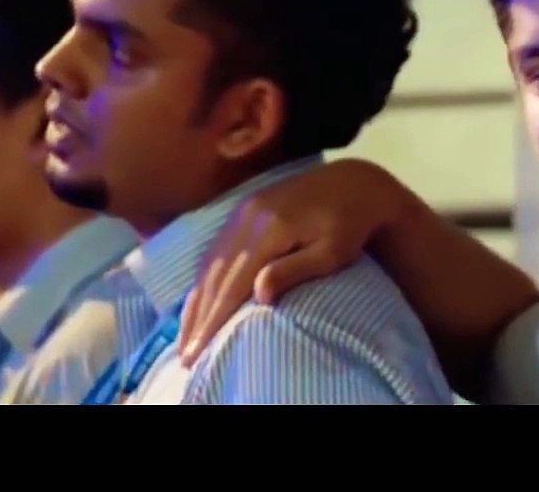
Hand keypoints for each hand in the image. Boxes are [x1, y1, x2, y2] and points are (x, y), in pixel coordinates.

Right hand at [177, 158, 401, 366]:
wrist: (353, 183)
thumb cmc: (349, 225)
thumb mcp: (332, 252)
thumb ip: (294, 270)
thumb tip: (258, 295)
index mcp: (269, 229)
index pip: (232, 283)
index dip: (212, 320)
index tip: (196, 353)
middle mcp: (248, 218)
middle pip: (215, 275)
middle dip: (198, 318)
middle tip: (185, 356)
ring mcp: (242, 211)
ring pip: (209, 263)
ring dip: (196, 301)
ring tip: (185, 337)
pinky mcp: (244, 210)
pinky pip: (215, 250)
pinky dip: (204, 280)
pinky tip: (198, 302)